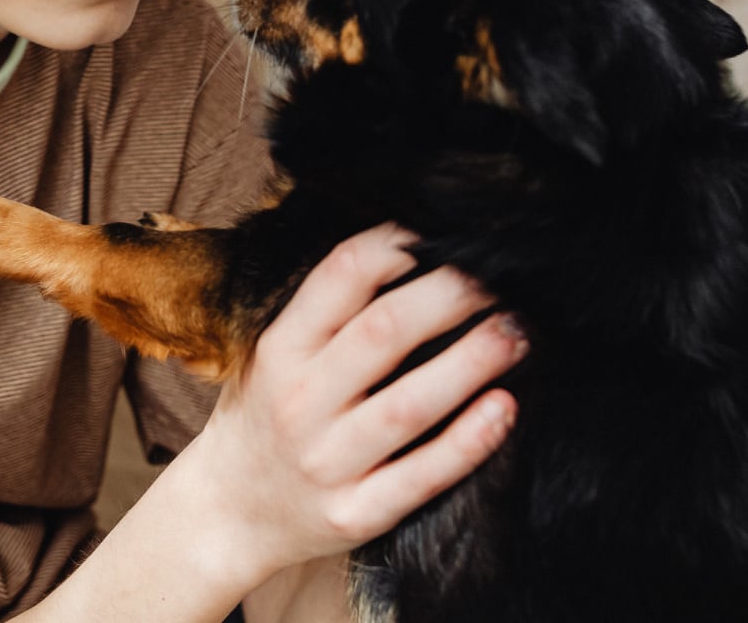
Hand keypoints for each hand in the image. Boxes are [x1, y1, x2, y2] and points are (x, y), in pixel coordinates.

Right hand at [181, 224, 524, 578]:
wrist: (230, 511)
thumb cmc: (266, 416)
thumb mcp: (272, 354)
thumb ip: (327, 312)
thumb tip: (415, 251)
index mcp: (280, 350)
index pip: (341, 277)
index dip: (398, 244)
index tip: (443, 232)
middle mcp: (299, 402)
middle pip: (384, 333)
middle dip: (451, 295)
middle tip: (501, 278)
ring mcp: (327, 462)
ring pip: (409, 406)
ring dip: (472, 363)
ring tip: (517, 333)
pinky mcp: (355, 514)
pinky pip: (421, 477)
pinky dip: (468, 442)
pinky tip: (505, 408)